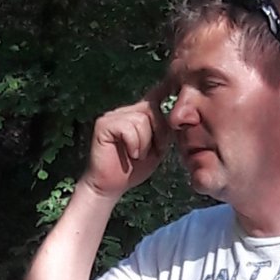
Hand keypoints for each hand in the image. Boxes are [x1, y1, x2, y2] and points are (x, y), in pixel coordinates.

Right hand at [83, 84, 170, 200]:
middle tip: (151, 151)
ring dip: (145, 143)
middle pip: (152, 109)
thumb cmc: (133, 169)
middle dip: (158, 133)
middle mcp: (125, 111)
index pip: (154, 99)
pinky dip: (134, 144)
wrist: (111, 187)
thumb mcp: (157, 148)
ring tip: (137, 155)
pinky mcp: (104, 124)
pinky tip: (130, 154)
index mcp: (137, 115)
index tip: (175, 92)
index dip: (164, 95)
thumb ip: (164, 131)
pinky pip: (128, 127)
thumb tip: (176, 116)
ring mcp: (113, 116)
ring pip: (141, 119)